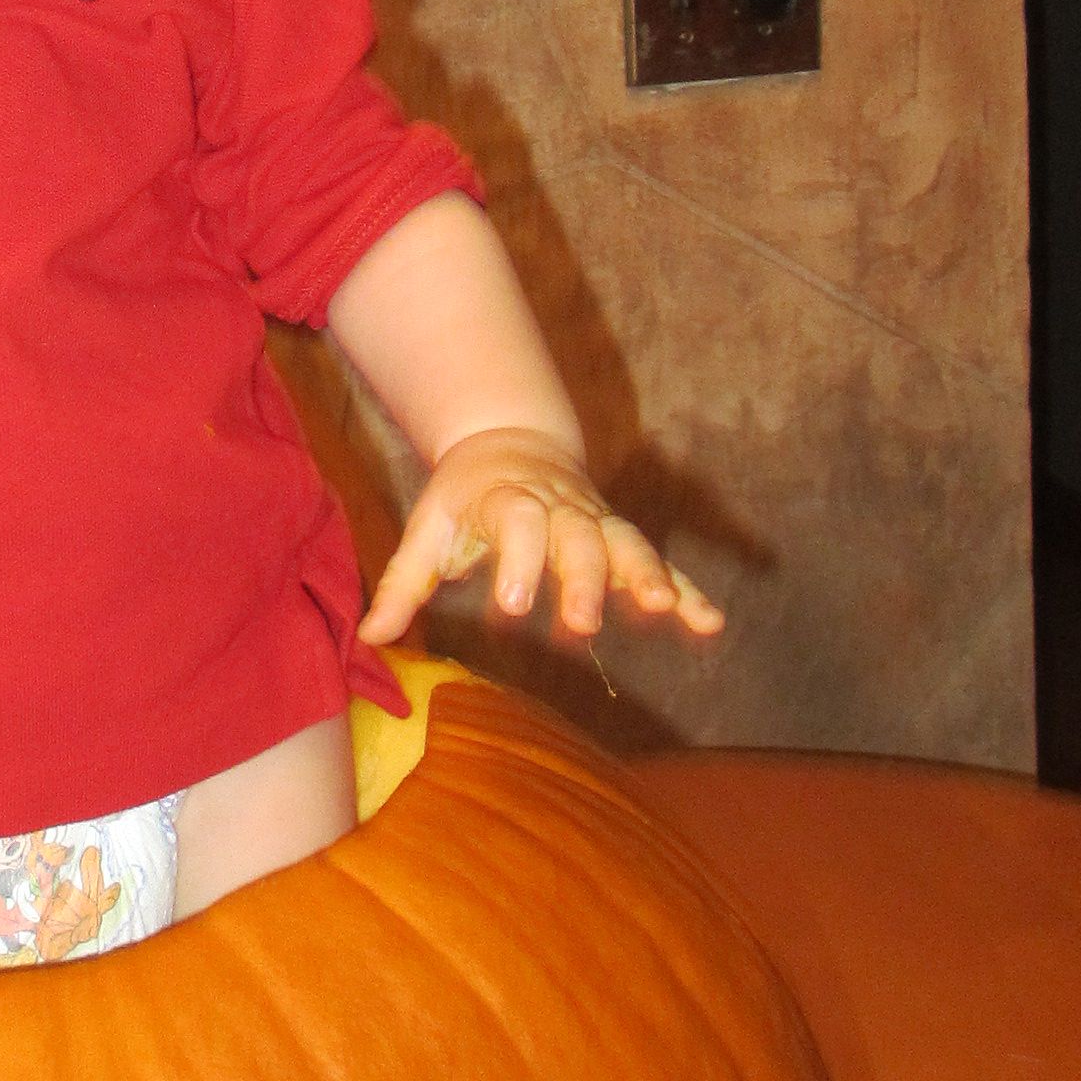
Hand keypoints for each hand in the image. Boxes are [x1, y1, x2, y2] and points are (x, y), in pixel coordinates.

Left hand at [359, 426, 722, 651]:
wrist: (510, 442)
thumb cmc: (464, 497)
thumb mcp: (426, 529)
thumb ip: (403, 583)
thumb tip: (370, 638)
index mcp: (509, 499)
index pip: (517, 523)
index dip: (519, 558)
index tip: (513, 602)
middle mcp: (560, 507)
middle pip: (578, 537)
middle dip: (583, 578)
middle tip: (583, 623)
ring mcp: (596, 520)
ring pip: (626, 543)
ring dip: (646, 575)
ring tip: (662, 608)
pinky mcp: (620, 539)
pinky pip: (659, 563)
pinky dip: (687, 591)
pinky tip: (710, 624)